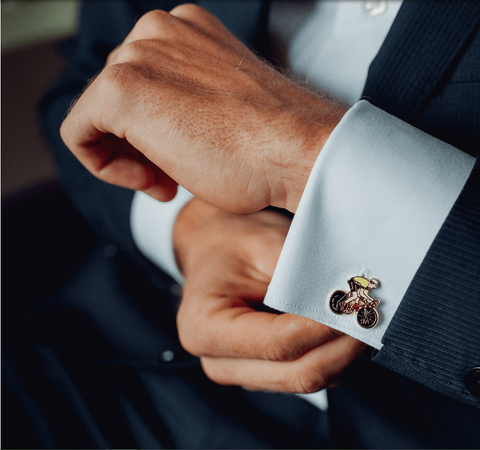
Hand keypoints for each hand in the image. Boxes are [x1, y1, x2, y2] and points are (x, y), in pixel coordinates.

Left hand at [60, 4, 345, 213]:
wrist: (297, 151)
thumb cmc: (270, 144)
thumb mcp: (221, 107)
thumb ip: (185, 102)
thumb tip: (158, 126)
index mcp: (186, 32)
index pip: (141, 82)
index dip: (152, 133)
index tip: (179, 162)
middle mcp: (158, 31)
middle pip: (116, 97)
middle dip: (138, 145)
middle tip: (172, 177)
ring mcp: (139, 54)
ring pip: (98, 115)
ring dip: (128, 157)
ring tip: (167, 181)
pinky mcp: (121, 89)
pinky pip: (79, 133)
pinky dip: (104, 166)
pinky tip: (145, 180)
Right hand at [174, 198, 365, 391]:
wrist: (216, 247)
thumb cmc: (232, 241)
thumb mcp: (262, 242)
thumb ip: (300, 271)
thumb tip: (348, 295)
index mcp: (204, 328)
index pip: (277, 343)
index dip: (324, 328)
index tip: (358, 307)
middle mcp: (219, 361)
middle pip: (296, 372)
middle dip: (342, 347)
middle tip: (372, 315)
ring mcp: (242, 372)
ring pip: (307, 378)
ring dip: (343, 353)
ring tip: (365, 318)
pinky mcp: (263, 372)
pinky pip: (307, 372)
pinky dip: (333, 353)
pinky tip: (347, 326)